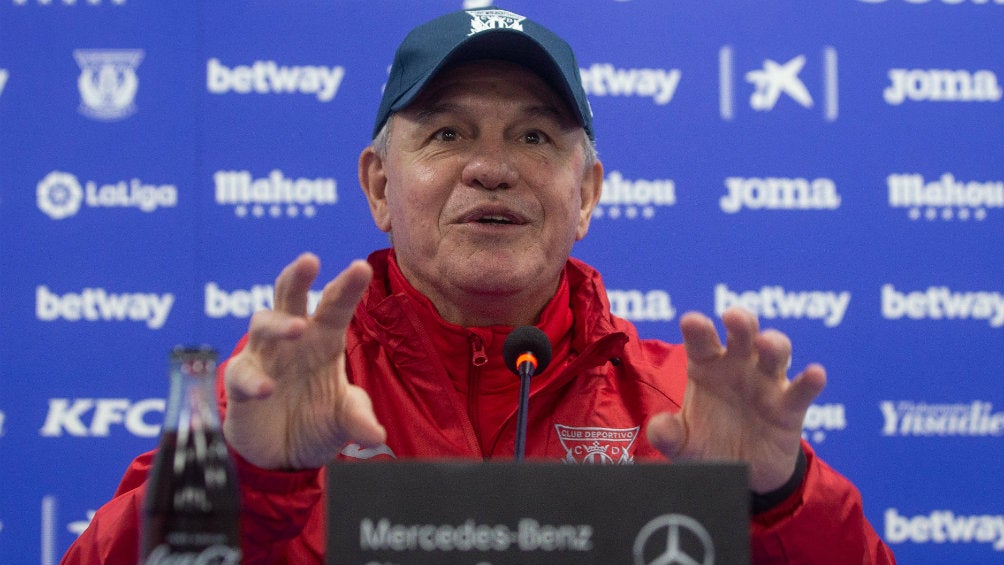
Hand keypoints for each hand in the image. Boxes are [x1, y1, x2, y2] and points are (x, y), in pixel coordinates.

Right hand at [222, 253, 385, 469]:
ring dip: (279, 324)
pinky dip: (253, 378)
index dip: (348, 286)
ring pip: (263, 325)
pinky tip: (266, 388)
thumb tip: (377, 436)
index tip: (361, 267)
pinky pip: (242, 373)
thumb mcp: (343, 421)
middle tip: (309, 260)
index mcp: (325, 339)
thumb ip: (358, 419)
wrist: (283, 455)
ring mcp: (264, 358)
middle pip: (292, 297)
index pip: (336, 306)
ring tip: (297, 328)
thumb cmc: (316, 421)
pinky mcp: (240, 382)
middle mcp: (294, 341)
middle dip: (298, 277)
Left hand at [646, 307, 825, 492]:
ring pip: (775, 353)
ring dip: (774, 344)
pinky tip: (815, 374)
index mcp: (706, 367)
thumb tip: (658, 427)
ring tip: (768, 344)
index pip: (701, 341)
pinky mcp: (790, 408)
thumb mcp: (683, 445)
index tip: (692, 321)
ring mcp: (766, 383)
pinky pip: (802, 390)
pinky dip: (810, 381)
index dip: (697, 328)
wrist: (741, 477)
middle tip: (734, 318)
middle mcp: (738, 367)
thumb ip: (668, 435)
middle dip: (741, 322)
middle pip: (742, 335)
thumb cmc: (709, 447)